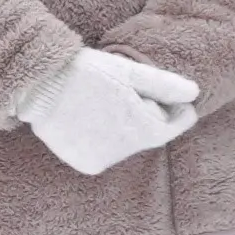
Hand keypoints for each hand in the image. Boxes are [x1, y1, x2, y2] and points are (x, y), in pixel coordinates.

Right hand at [12, 47, 200, 172]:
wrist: (40, 85)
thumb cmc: (87, 72)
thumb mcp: (128, 71)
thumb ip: (164, 84)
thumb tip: (195, 94)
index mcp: (139, 129)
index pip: (171, 127)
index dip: (176, 111)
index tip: (177, 99)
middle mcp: (123, 152)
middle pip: (147, 135)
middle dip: (146, 116)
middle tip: (129, 93)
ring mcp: (102, 161)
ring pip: (126, 144)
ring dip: (124, 127)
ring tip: (106, 103)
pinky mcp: (84, 163)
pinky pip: (104, 151)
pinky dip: (103, 139)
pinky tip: (91, 118)